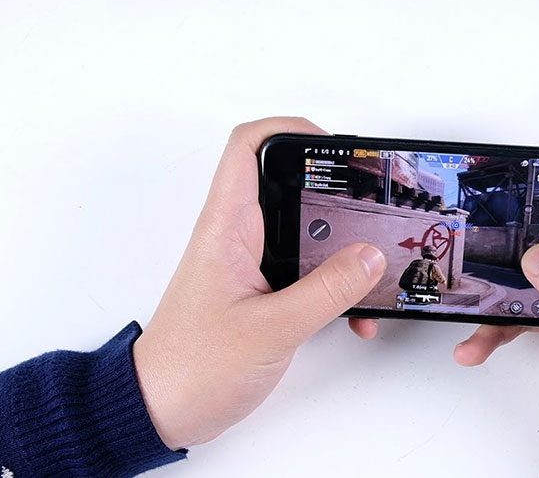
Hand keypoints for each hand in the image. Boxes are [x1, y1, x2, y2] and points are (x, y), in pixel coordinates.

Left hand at [133, 117, 385, 449]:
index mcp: (227, 228)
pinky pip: (307, 271)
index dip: (290, 130)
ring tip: (374, 263)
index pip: (248, 147)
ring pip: (304, 231)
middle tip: (370, 205)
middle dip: (334, 190)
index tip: (334, 146)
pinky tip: (354, 314)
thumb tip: (370, 255)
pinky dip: (335, 285)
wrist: (161, 411)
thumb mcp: (271, 329)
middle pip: (287, 184)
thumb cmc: (192, 369)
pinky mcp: (263, 291)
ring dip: (341, 245)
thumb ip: (326, 291)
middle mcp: (238, 236)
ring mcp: (251, 263)